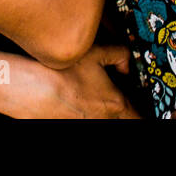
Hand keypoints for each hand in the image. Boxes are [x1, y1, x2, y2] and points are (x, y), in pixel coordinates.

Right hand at [7, 45, 140, 117]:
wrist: (34, 90)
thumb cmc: (63, 73)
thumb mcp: (96, 52)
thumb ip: (119, 54)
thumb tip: (125, 59)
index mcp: (116, 103)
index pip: (140, 117)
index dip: (141, 111)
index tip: (138, 105)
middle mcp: (104, 118)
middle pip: (121, 117)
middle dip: (118, 107)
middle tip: (109, 93)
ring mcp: (87, 123)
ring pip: (101, 117)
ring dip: (98, 108)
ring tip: (85, 93)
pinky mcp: (70, 123)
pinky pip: (83, 117)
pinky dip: (81, 110)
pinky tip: (70, 97)